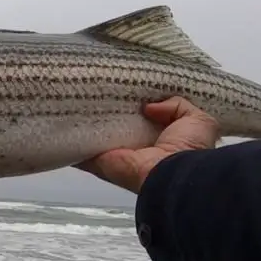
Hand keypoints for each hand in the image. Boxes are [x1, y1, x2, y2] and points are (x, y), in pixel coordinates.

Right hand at [77, 97, 219, 192]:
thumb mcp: (197, 120)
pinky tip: (63, 117)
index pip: (141, 119)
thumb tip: (149, 107)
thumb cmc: (188, 148)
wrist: (171, 176)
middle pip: (116, 125)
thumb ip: (178, 106)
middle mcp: (135, 148)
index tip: (124, 86)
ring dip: (86, 120)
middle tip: (97, 85)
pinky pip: (80, 148)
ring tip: (76, 93)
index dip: (133, 104)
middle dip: (107, 108)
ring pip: (96, 134)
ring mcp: (114, 155)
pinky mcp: (98, 160)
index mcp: (158, 139)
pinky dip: (70, 138)